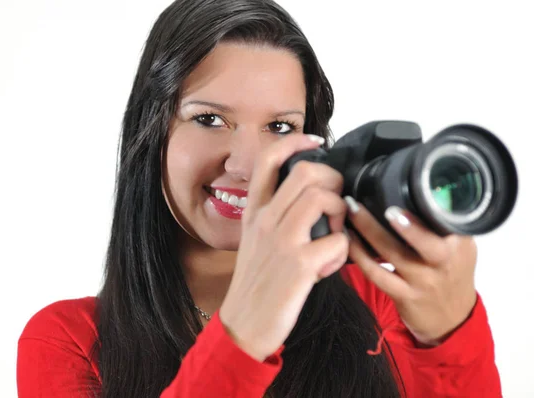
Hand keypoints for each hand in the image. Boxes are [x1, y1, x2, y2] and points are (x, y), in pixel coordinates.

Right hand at [219, 134, 348, 361]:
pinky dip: (342, 250)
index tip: (316, 141)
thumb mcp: (255, 239)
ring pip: (323, 198)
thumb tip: (311, 196)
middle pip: (306, 171)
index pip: (268, 159)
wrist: (244, 322)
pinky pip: (337, 240)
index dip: (295, 142)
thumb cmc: (257, 281)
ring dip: (340, 212)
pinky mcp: (299, 265)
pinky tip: (330, 263)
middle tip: (336, 201)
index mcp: (255, 211)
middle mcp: (265, 220)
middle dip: (333, 180)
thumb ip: (276, 214)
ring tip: (335, 232)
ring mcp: (282, 241)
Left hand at [344, 196, 477, 345]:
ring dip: (368, 231)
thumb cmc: (450, 273)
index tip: (404, 190)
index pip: (446, 221)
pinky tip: (348, 240)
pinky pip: (377, 273)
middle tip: (376, 203)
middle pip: (425, 241)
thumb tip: (418, 189)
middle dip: (401, 223)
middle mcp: (444, 262)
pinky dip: (360, 256)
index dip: (426, 206)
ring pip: (392, 254)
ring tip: (351, 212)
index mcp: (459, 243)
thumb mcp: (459, 246)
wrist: (451, 318)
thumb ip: (442, 222)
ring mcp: (423, 281)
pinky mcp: (404, 295)